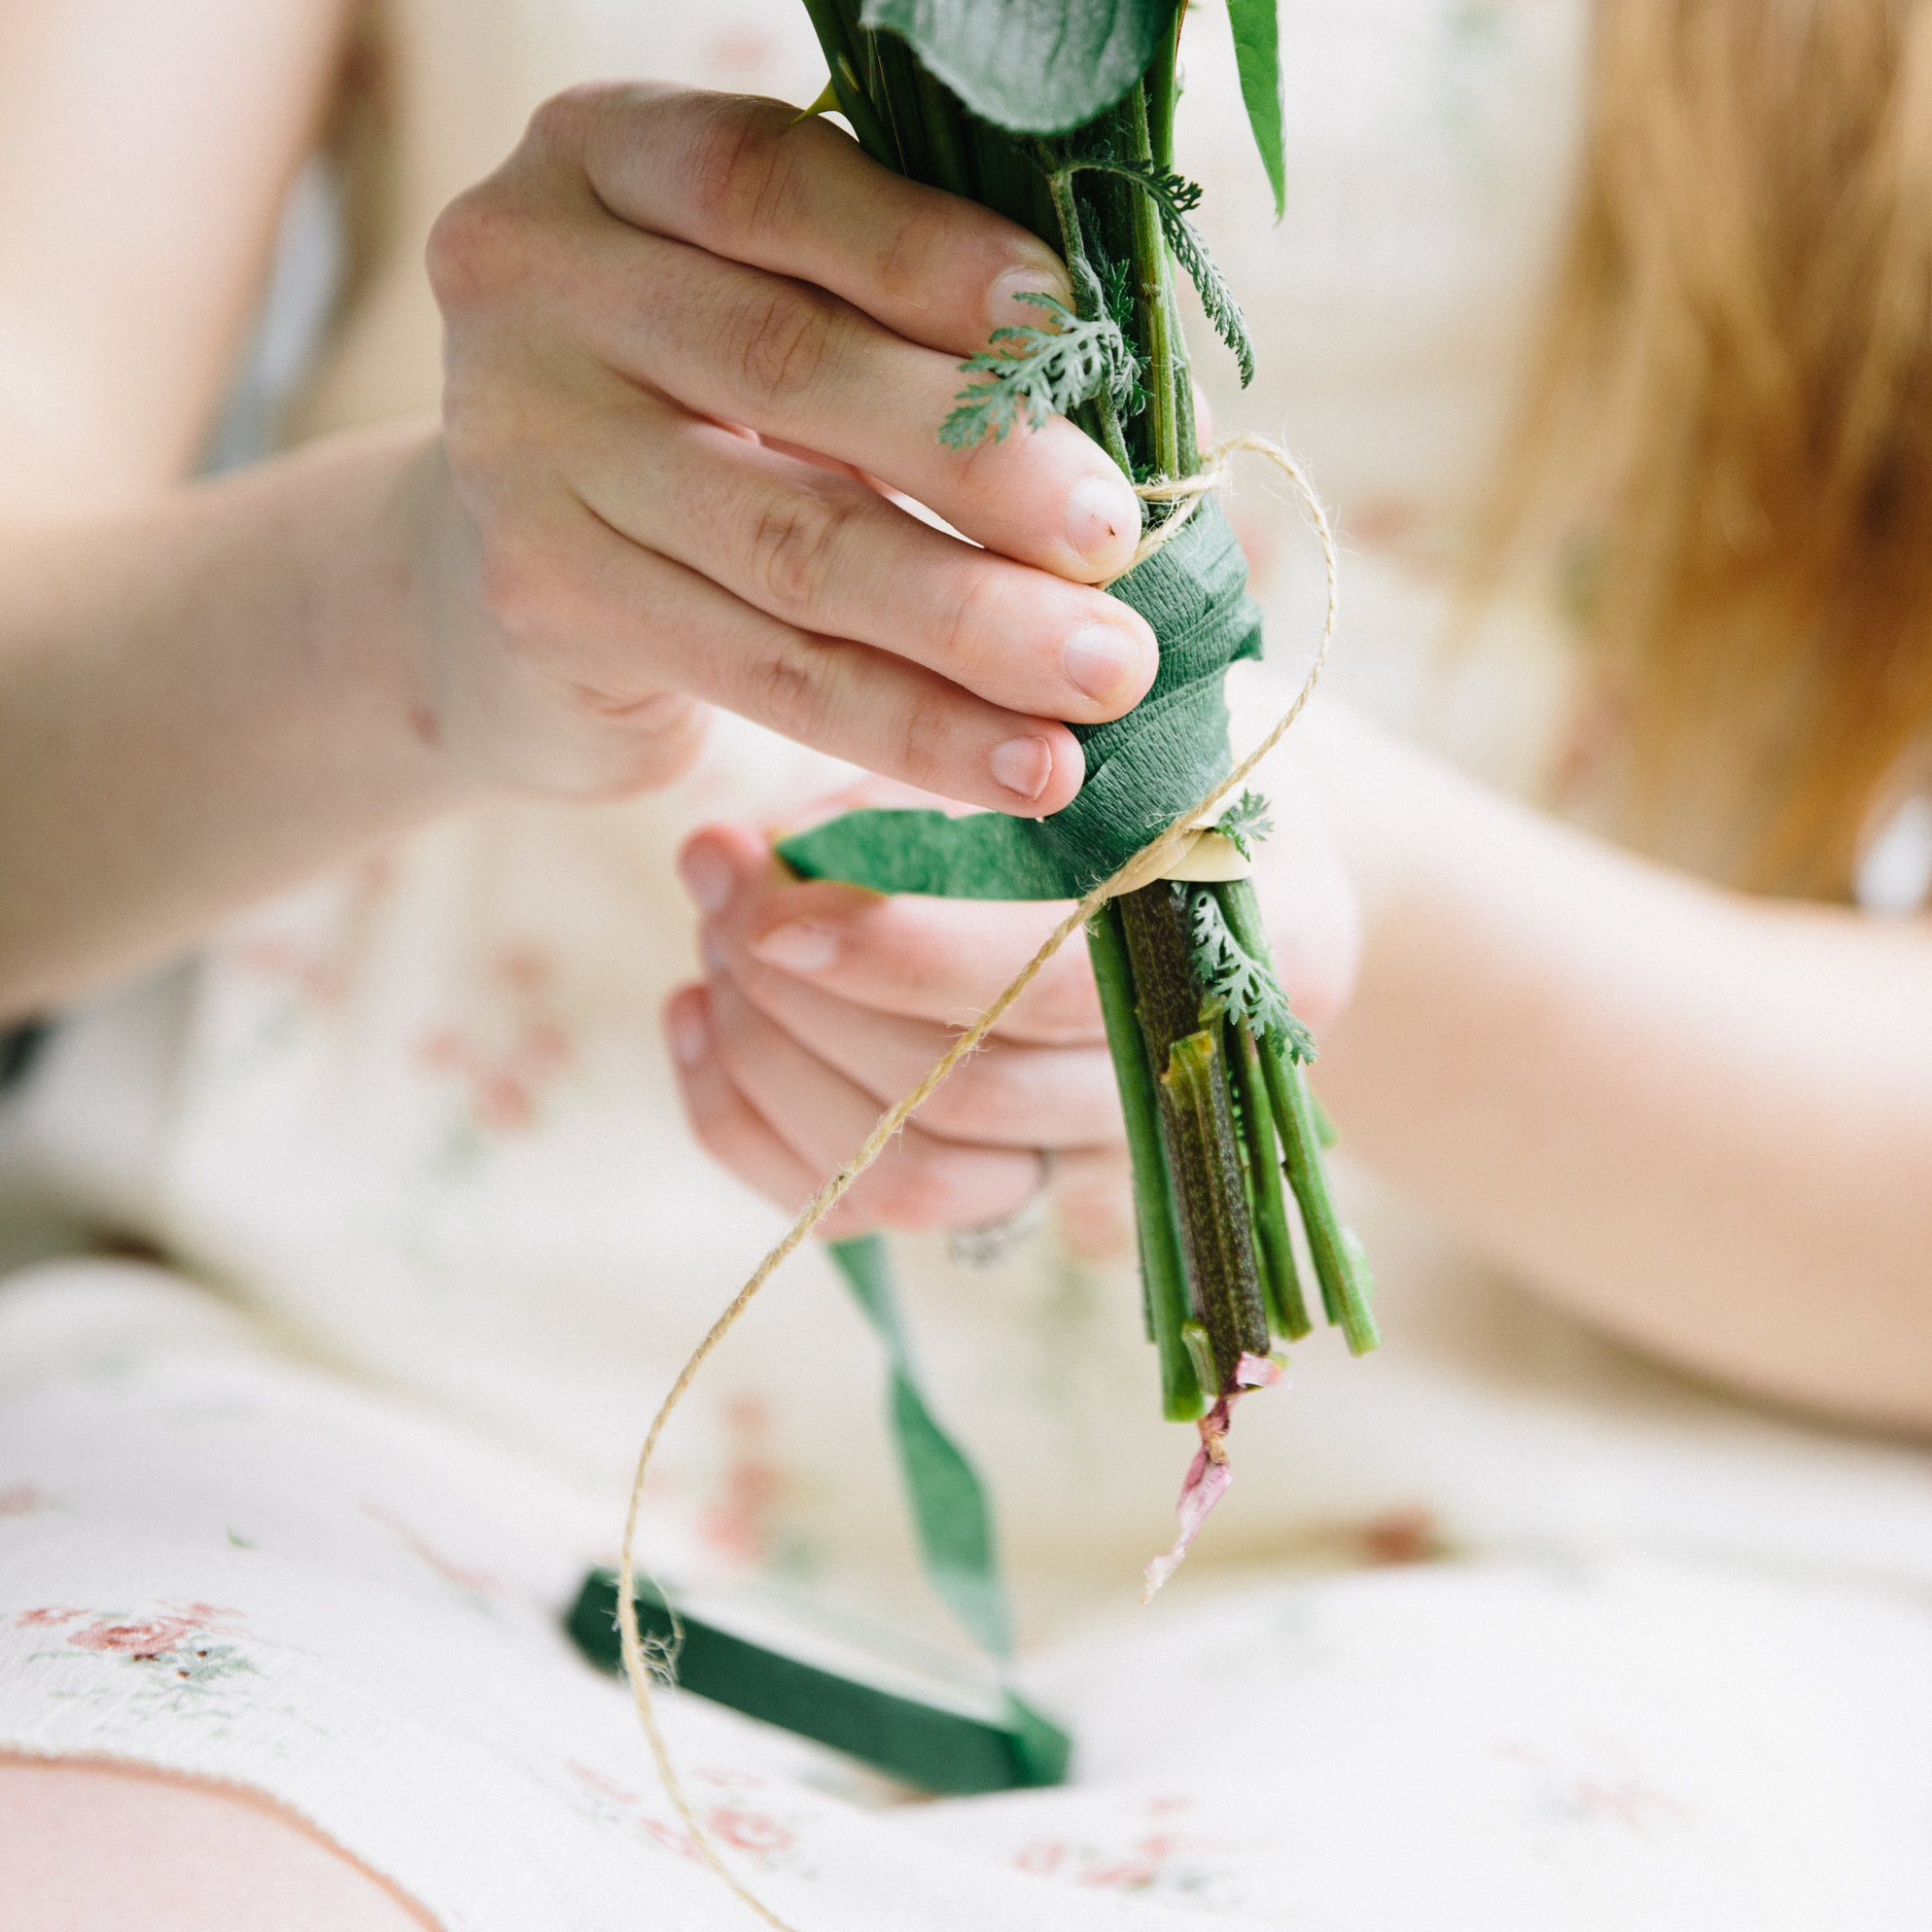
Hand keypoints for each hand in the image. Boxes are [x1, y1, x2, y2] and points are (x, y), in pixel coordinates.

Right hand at [403, 87, 1159, 805]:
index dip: (923, 251)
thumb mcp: (778, 281)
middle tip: (1119, 534)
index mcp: (599, 147)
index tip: (1065, 327)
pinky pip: (765, 671)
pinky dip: (912, 724)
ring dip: (971, 619)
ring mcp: (514, 441)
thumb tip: (1132, 386)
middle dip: (978, 459)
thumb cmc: (712, 379)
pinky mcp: (542, 596)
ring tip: (1107, 671)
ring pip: (784, 540)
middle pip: (783, 364)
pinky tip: (1024, 765)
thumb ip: (903, 294)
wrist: (514, 548)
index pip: (765, 182)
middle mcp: (523, 274)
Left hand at [665, 705, 1364, 1242]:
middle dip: (804, 1003)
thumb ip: (935, 771)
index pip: (1044, 989)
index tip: (772, 904)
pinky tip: (694, 1021)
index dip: (895, 955)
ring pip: (909, 1173)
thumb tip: (743, 851)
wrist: (1237, 840)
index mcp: (1226, 933)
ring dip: (772, 1066)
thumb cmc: (1134, 751)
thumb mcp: (1068, 720)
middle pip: (962, 1095)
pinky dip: (755, 1129)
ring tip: (708, 948)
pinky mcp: (1016, 1195)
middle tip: (717, 891)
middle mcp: (1183, 1074)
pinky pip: (867, 1212)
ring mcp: (1100, 1155)